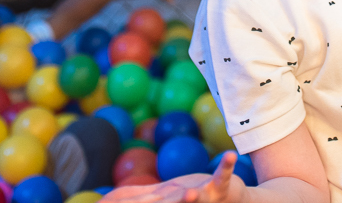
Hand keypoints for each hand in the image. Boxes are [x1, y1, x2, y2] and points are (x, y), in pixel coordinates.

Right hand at [100, 152, 244, 202]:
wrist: (230, 201)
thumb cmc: (189, 197)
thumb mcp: (157, 198)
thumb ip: (129, 198)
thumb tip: (100, 202)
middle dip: (165, 202)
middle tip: (161, 196)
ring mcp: (202, 198)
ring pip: (195, 199)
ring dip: (191, 198)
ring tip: (189, 193)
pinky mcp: (221, 188)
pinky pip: (223, 176)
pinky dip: (226, 166)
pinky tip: (231, 155)